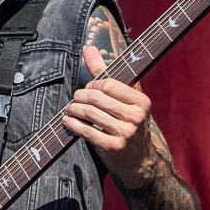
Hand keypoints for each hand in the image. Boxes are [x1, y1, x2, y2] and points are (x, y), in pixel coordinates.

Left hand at [63, 45, 156, 187]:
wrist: (139, 161)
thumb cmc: (129, 124)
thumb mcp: (125, 100)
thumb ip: (106, 73)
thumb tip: (88, 48)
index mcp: (141, 101)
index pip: (109, 84)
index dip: (93, 85)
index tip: (87, 89)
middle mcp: (136, 116)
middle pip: (97, 98)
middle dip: (79, 97)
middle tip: (73, 100)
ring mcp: (125, 133)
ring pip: (89, 114)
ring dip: (73, 110)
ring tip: (68, 110)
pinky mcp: (113, 147)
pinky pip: (86, 131)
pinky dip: (73, 125)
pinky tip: (67, 122)